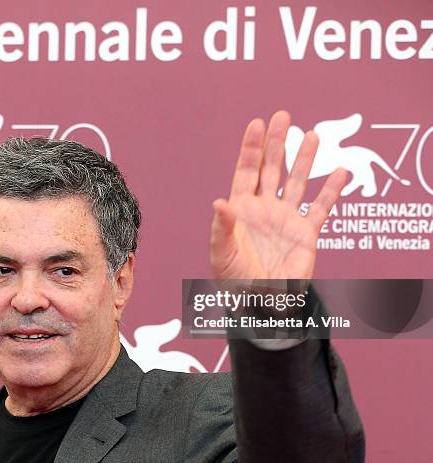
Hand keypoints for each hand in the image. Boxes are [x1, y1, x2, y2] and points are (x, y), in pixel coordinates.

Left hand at [210, 111, 347, 279]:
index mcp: (242, 209)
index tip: (257, 124)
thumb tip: (219, 202)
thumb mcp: (222, 254)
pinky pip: (321, 208)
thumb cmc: (234, 280)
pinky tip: (341, 171)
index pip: (247, 171)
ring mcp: (286, 219)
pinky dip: (331, 191)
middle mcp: (264, 209)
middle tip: (282, 116)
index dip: (251, 148)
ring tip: (312, 135)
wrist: (260, 304)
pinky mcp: (305, 234)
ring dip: (304, 160)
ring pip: (297, 182)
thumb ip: (223, 228)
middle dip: (276, 143)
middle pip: (272, 169)